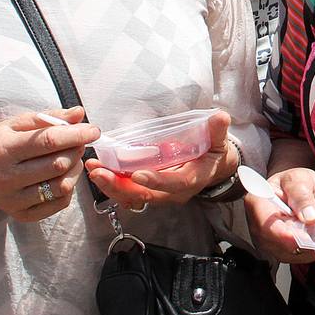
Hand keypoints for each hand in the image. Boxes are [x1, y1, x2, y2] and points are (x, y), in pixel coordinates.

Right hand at [0, 106, 98, 222]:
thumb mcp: (16, 124)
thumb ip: (49, 117)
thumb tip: (79, 113)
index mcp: (4, 150)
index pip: (48, 142)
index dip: (76, 134)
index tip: (94, 130)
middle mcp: (6, 178)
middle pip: (58, 164)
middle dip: (76, 150)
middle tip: (77, 142)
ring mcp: (13, 200)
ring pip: (61, 186)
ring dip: (74, 169)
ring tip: (70, 158)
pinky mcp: (21, 214)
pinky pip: (58, 204)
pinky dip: (68, 188)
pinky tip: (61, 176)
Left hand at [84, 110, 235, 208]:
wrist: (213, 169)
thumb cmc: (214, 154)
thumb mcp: (219, 142)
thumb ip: (218, 131)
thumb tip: (220, 117)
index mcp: (191, 180)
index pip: (173, 184)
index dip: (156, 181)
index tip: (138, 174)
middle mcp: (172, 193)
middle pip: (144, 195)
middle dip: (119, 186)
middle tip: (100, 172)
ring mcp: (159, 193)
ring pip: (132, 196)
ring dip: (111, 185)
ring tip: (93, 169)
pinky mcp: (149, 190)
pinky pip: (128, 192)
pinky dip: (112, 183)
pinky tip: (99, 170)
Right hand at [245, 167, 314, 262]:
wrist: (295, 190)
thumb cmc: (295, 182)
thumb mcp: (300, 179)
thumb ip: (302, 194)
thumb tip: (309, 218)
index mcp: (257, 202)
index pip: (267, 226)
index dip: (286, 235)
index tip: (306, 238)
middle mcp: (257, 226)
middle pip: (279, 244)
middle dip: (304, 239)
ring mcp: (266, 241)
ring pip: (290, 254)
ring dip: (310, 245)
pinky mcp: (278, 251)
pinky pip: (296, 258)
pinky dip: (311, 250)